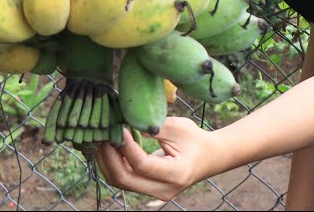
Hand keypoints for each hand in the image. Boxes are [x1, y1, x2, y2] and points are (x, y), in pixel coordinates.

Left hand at [95, 117, 221, 201]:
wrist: (210, 158)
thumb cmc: (196, 139)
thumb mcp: (178, 127)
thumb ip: (152, 126)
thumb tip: (125, 120)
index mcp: (175, 174)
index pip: (141, 164)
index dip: (125, 146)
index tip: (118, 126)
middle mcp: (164, 189)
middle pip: (124, 180)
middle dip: (108, 156)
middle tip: (103, 134)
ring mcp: (156, 193)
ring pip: (120, 183)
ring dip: (107, 162)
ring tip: (103, 139)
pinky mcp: (149, 189)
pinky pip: (124, 181)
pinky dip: (113, 165)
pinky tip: (110, 147)